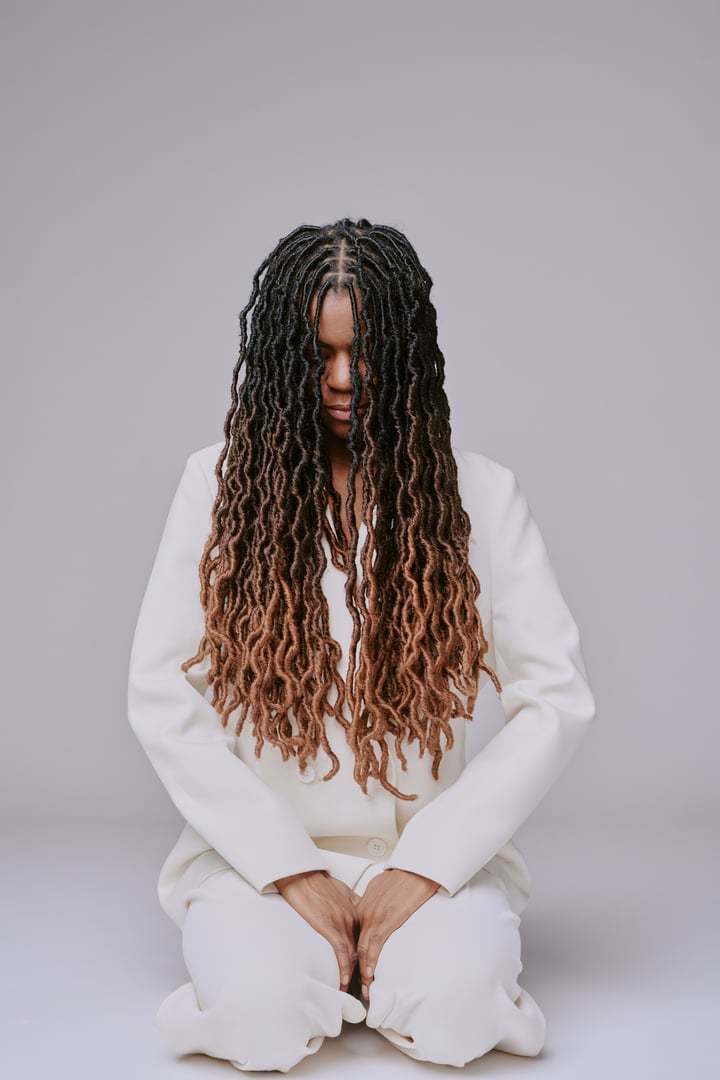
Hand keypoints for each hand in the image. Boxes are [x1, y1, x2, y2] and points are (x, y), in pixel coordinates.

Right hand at [274, 870, 358, 989]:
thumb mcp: (340, 891)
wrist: (302, 875)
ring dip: (356, 975)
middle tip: (366, 987)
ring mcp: (342, 922)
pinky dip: (343, 968)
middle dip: (366, 970)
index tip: (369, 970)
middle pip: (363, 949)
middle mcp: (353, 918)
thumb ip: (349, 903)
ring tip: (357, 992)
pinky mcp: (329, 927)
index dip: (370, 956)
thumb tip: (352, 912)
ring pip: (355, 953)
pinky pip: (340, 951)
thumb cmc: (317, 882)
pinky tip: (343, 981)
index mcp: (356, 910)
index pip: (367, 938)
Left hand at [353, 868, 440, 999]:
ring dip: (362, 970)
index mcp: (363, 906)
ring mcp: (375, 917)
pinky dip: (371, 960)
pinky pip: (375, 944)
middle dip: (355, 967)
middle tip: (355, 984)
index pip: (354, 934)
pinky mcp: (387, 920)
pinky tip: (370, 974)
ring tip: (364, 987)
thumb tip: (374, 911)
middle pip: (356, 944)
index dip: (353, 953)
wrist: (414, 869)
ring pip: (363, 948)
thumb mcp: (379, 888)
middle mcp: (365, 912)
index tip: (352, 967)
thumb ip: (373, 902)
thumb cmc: (401, 876)